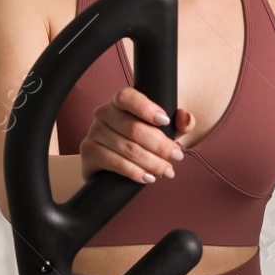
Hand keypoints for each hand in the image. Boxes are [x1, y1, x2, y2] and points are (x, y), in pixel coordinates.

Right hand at [79, 86, 193, 183]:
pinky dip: (136, 172)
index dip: (146, 108)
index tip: (165, 121)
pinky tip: (148, 178)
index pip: (127, 96)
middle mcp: (103, 113)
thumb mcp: (162, 131)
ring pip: (128, 148)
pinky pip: (115, 162)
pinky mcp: (89, 152)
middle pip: (134, 128)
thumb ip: (178, 124)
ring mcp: (94, 132)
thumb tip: (186, 118)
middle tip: (177, 157)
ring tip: (167, 171)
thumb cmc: (140, 142)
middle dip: (160, 145)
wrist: (110, 166)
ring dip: (152, 162)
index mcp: (119, 101)